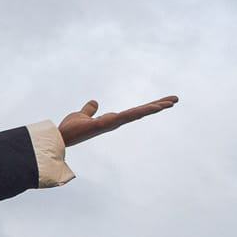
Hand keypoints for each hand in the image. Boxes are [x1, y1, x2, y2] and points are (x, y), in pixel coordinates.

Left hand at [57, 95, 177, 147]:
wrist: (60, 137)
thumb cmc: (70, 129)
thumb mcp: (82, 114)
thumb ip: (89, 110)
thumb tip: (94, 102)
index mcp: (112, 119)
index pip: (134, 112)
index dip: (148, 107)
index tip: (163, 102)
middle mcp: (115, 122)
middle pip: (140, 112)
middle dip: (158, 105)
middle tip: (176, 99)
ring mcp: (113, 123)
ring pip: (137, 113)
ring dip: (154, 107)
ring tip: (171, 102)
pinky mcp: (107, 124)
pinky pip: (127, 116)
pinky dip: (140, 112)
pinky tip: (153, 107)